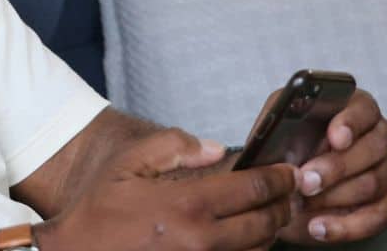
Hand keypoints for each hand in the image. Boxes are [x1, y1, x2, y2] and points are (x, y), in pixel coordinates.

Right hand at [39, 128, 297, 250]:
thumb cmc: (98, 210)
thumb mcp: (127, 163)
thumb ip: (173, 146)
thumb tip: (216, 149)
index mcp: (188, 204)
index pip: (254, 188)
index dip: (279, 177)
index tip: (288, 172)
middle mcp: (201, 240)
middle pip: (265, 223)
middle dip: (282, 205)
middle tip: (288, 194)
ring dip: (269, 234)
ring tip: (269, 217)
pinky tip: (244, 242)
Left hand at [277, 89, 386, 244]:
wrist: (286, 188)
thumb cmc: (286, 149)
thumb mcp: (278, 127)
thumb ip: (283, 118)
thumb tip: (284, 118)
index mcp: (354, 108)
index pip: (364, 108)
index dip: (352, 123)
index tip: (336, 138)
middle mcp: (378, 135)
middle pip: (374, 147)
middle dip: (337, 167)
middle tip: (307, 180)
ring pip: (374, 182)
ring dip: (336, 196)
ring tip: (304, 203)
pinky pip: (377, 216)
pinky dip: (346, 226)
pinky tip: (320, 227)